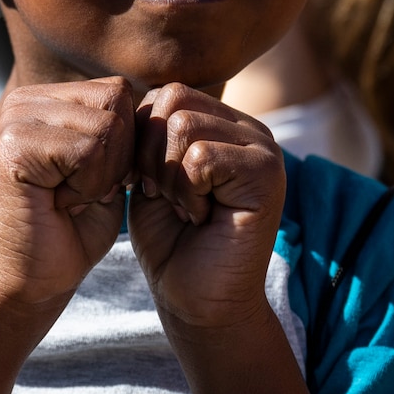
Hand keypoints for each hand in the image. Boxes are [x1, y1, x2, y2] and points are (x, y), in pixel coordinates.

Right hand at [0, 78, 135, 310]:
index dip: (128, 142)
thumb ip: (123, 130)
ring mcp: (15, 118)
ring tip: (71, 196)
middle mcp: (25, 100)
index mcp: (45, 99)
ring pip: (108, 126)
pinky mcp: (15, 145)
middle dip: (119, 156)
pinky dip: (89, 186)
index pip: (119, 90)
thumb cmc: (72, 228)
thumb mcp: (108, 168)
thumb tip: (158, 98)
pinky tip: (61, 203)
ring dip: (104, 174)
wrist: (32, 279)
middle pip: (116, 100)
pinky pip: (89, 151)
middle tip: (86, 190)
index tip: (100, 180)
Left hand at [126, 85, 285, 331]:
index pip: (165, 93)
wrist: (195, 300)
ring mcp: (264, 148)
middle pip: (173, 99)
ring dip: (168, 175)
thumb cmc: (170, 240)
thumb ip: (146, 132)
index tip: (142, 182)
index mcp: (224, 122)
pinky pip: (202, 156)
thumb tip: (125, 96)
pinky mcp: (268, 175)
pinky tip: (200, 216)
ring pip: (184, 126)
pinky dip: (186, 191)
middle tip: (162, 195)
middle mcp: (249, 128)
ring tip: (183, 207)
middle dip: (148, 152)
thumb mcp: (148, 174)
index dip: (138, 137)